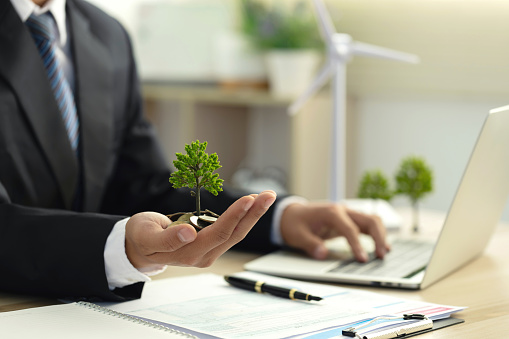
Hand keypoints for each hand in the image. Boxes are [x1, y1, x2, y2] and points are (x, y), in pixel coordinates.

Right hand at [125, 190, 276, 270]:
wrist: (138, 247)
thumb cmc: (141, 237)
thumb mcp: (147, 235)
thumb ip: (167, 239)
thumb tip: (189, 233)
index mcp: (188, 253)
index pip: (218, 233)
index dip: (235, 216)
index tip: (249, 199)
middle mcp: (203, 255)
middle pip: (234, 234)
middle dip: (253, 213)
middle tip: (269, 195)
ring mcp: (208, 252)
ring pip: (236, 234)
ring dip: (253, 215)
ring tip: (266, 197)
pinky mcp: (210, 246)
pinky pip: (232, 232)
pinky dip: (244, 218)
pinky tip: (252, 206)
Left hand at [280, 202, 389, 261]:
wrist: (292, 213)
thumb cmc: (295, 223)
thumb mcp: (297, 235)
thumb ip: (310, 244)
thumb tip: (322, 254)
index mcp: (331, 213)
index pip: (350, 229)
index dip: (358, 245)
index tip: (363, 259)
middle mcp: (343, 211)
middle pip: (369, 220)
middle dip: (378, 237)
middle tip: (381, 255)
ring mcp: (348, 214)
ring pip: (372, 220)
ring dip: (381, 235)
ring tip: (384, 252)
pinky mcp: (349, 220)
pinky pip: (368, 224)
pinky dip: (377, 233)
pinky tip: (381, 246)